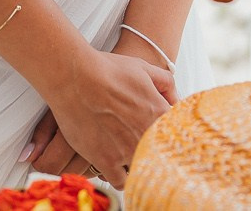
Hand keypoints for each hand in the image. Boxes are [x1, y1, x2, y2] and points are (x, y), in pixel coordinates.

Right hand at [34, 48, 173, 185]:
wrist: (76, 77)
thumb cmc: (108, 70)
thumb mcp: (144, 68)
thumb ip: (166, 84)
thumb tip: (175, 101)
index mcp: (160, 115)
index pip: (175, 138)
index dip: (165, 139)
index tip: (158, 140)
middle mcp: (147, 136)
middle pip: (158, 157)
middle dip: (151, 153)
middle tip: (141, 148)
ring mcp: (127, 151)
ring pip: (139, 169)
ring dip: (135, 165)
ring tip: (127, 157)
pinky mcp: (106, 161)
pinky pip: (119, 181)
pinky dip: (119, 177)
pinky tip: (115, 168)